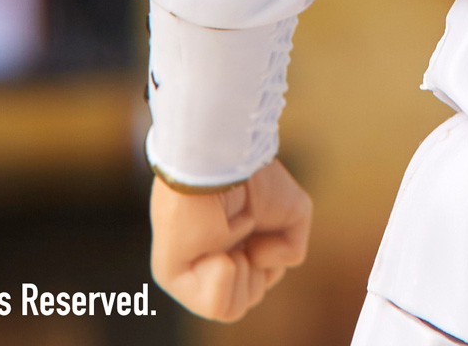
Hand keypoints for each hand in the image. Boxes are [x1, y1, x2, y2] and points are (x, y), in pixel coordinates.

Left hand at [150, 159, 312, 321]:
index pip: (260, 279)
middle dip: (260, 270)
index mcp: (234, 245)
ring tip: (234, 239)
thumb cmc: (256, 178)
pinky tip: (222, 253)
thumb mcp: (294, 215)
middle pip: (250, 295)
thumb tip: (256, 262)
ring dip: (246, 273)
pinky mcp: (173, 275)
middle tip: (248, 233)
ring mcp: (191, 269)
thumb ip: (290, 251)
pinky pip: (215, 306)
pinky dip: (228, 280)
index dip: (271, 259)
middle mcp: (209, 258)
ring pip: (235, 307)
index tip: (260, 226)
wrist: (225, 161)